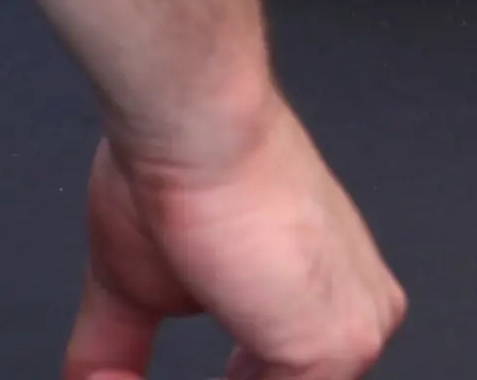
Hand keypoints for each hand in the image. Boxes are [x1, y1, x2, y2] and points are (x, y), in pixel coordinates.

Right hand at [70, 96, 402, 379]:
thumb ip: (119, 349)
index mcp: (324, 298)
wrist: (195, 123)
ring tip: (122, 377)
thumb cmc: (180, 170)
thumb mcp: (141, 288)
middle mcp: (357, 315)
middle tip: (127, 378)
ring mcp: (356, 336)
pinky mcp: (337, 348)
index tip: (142, 378)